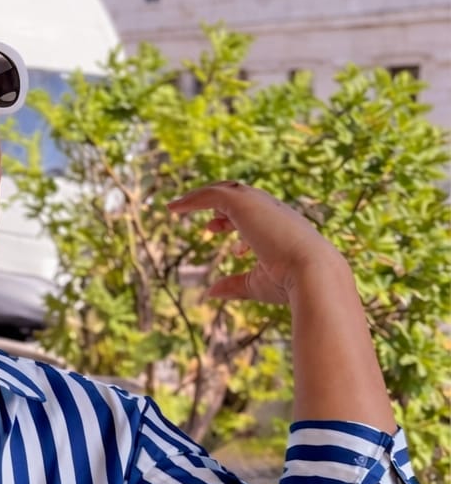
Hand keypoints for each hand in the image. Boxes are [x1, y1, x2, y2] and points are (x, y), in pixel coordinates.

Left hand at [168, 181, 347, 304]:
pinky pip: (213, 194)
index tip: (214, 230)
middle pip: (240, 197)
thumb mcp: (256, 284)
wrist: (311, 273)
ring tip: (175, 207)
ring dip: (200, 197)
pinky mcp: (244, 203)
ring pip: (226, 191)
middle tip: (199, 218)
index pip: (253, 215)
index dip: (231, 222)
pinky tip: (173, 209)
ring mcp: (260, 204)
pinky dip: (193, 199)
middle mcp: (272, 210)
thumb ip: (234, 285)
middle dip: (218, 204)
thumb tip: (210, 292)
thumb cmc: (289, 283)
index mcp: (280, 227)